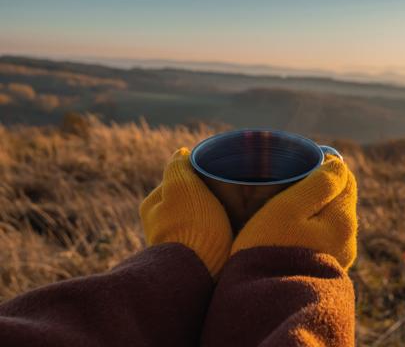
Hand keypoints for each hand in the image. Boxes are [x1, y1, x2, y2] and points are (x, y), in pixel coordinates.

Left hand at [140, 148, 231, 276]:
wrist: (199, 270)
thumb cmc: (190, 223)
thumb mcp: (181, 184)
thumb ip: (178, 166)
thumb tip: (181, 152)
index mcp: (152, 207)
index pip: (176, 181)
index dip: (197, 175)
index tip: (215, 175)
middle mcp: (159, 226)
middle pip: (189, 201)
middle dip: (206, 197)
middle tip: (227, 193)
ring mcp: (177, 244)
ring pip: (200, 219)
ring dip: (215, 215)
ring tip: (233, 213)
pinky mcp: (194, 259)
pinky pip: (208, 236)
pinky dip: (219, 231)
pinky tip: (233, 230)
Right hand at [232, 155, 357, 269]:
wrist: (263, 301)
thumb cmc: (270, 249)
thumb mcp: (288, 208)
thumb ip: (318, 184)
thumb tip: (339, 165)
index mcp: (342, 220)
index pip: (345, 178)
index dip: (323, 167)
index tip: (298, 169)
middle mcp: (348, 238)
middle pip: (338, 198)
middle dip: (318, 189)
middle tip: (287, 190)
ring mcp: (339, 255)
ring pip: (330, 218)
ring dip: (313, 210)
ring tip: (286, 212)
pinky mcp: (326, 267)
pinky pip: (323, 236)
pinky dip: (310, 229)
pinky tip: (290, 234)